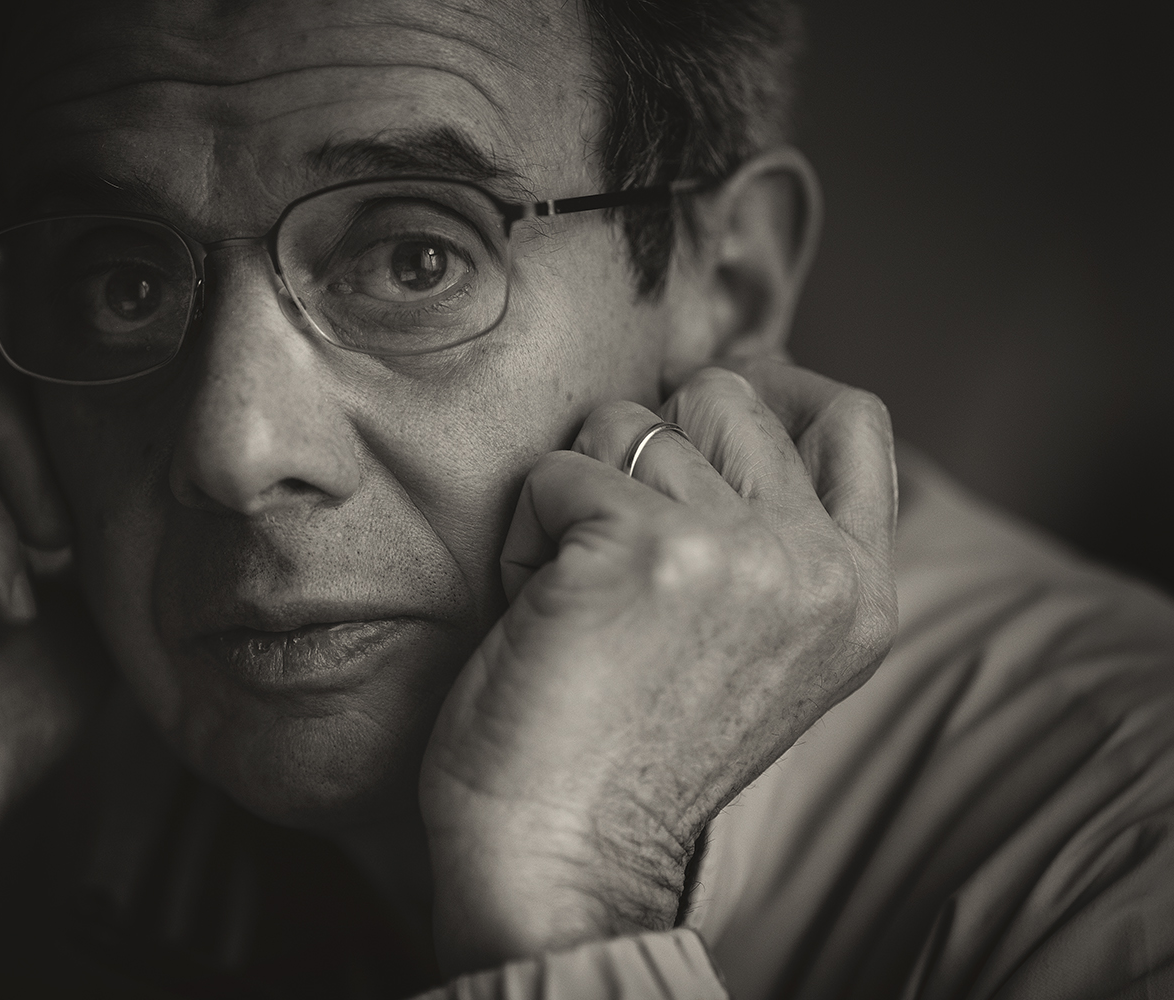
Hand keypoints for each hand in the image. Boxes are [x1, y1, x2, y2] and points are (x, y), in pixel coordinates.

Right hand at [0, 280, 105, 999]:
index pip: (8, 338)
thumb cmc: (7, 693)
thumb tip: (157, 390)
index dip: (77, 385)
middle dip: (52, 423)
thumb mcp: (93, 569)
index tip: (130, 461)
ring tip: (44, 566)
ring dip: (25, 470)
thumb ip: (105, 479)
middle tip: (76, 534)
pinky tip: (0, 598)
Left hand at [420, 360, 896, 974]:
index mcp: (860, 593)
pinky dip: (525, 534)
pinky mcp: (644, 543)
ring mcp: (741, 548)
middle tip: (616, 559)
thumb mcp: (759, 647)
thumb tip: (747, 396)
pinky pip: (556, 470)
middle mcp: (817, 564)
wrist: (563, 857)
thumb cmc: (629, 751)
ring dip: (575, 500)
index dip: (770, 395)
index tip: (692, 440)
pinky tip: (538, 610)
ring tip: (577, 599)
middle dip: (648, 453)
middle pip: (725, 395)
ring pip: (628, 422)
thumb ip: (779, 539)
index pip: (852, 418)